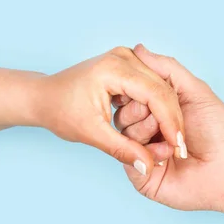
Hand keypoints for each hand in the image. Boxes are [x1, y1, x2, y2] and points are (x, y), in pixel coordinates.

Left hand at [34, 46, 186, 175]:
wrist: (45, 96)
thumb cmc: (60, 110)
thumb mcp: (90, 133)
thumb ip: (121, 150)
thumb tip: (148, 166)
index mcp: (114, 68)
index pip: (155, 94)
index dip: (170, 123)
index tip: (178, 148)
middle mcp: (124, 57)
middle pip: (163, 89)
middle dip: (172, 120)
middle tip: (177, 149)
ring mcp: (127, 58)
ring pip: (162, 87)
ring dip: (166, 115)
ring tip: (167, 142)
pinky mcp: (129, 66)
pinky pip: (153, 86)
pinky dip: (157, 108)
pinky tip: (157, 129)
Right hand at [116, 45, 223, 211]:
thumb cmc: (219, 131)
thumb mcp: (194, 90)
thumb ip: (166, 68)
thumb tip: (139, 49)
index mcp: (157, 112)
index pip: (130, 95)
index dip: (136, 91)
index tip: (148, 92)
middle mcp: (147, 132)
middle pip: (121, 114)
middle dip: (144, 112)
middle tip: (163, 119)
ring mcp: (143, 154)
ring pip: (123, 135)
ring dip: (149, 132)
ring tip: (172, 139)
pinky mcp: (142, 176)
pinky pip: (128, 159)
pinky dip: (150, 153)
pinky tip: (169, 155)